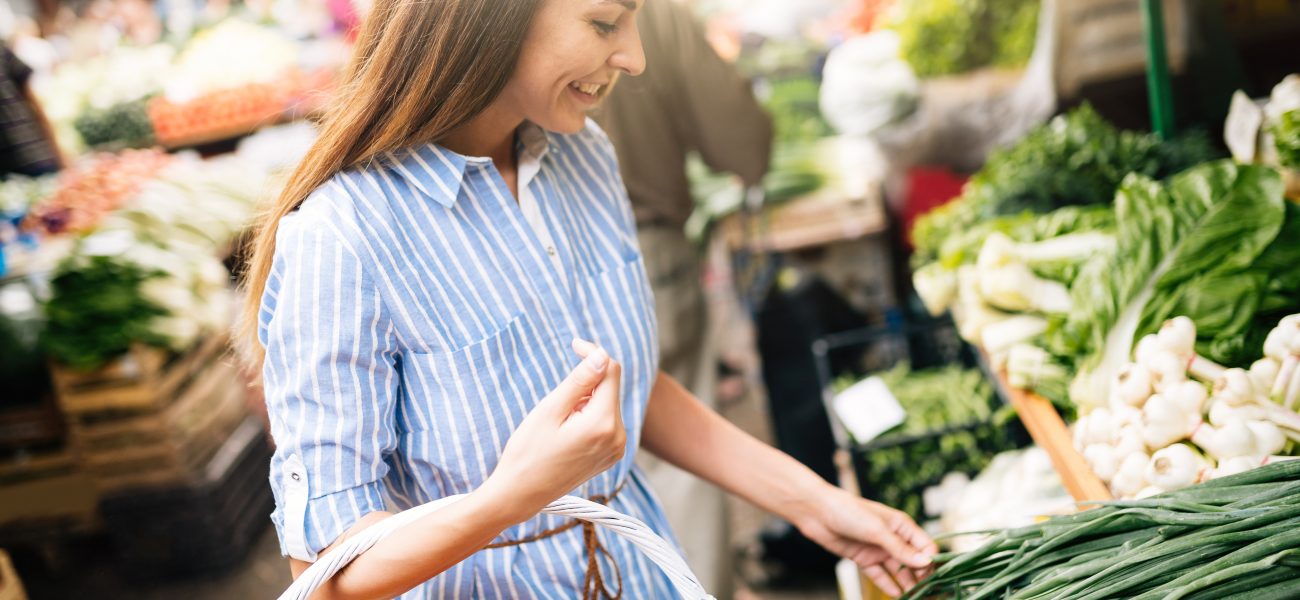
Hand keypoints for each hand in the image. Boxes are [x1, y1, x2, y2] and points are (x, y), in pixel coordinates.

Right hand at [483, 340, 625, 521]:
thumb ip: (579, 381)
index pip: (610, 370)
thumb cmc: (528, 452)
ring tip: (560, 419)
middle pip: (610, 387)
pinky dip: (590, 414)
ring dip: (588, 399)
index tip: (573, 345)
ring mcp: (616, 449)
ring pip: (608, 403)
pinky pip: (606, 421)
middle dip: (588, 381)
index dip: (593, 353)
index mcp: (604, 423)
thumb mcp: (550, 410)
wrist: (520, 495)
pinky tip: (568, 430)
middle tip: (557, 397)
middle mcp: (618, 437)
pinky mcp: (611, 455)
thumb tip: (602, 355)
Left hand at [796, 486, 937, 596]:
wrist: (816, 512)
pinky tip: (897, 594)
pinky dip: (888, 584)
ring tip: (915, 597)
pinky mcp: (863, 558)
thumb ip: (900, 549)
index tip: (931, 576)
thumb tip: (925, 563)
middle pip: (913, 561)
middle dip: (921, 576)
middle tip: (928, 594)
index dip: (929, 561)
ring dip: (906, 583)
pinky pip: (880, 575)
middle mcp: (892, 538)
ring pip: (897, 570)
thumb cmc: (848, 511)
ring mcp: (878, 549)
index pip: (925, 546)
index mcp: (901, 525)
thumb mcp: (877, 530)